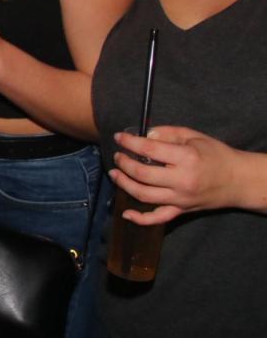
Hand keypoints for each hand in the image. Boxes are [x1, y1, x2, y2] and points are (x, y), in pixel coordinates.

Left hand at [110, 127, 247, 225]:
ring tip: (114, 173)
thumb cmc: (216, 155)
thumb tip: (144, 135)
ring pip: (144, 195)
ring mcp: (181, 199)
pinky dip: (140, 219)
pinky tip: (126, 213)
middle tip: (117, 156)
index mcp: (186, 158)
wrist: (238, 180)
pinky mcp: (181, 210)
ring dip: (124, 184)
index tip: (119, 138)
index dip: (129, 142)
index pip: (149, 150)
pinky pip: (158, 218)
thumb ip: (167, 133)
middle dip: (124, 163)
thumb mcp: (194, 136)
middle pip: (142, 174)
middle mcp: (182, 181)